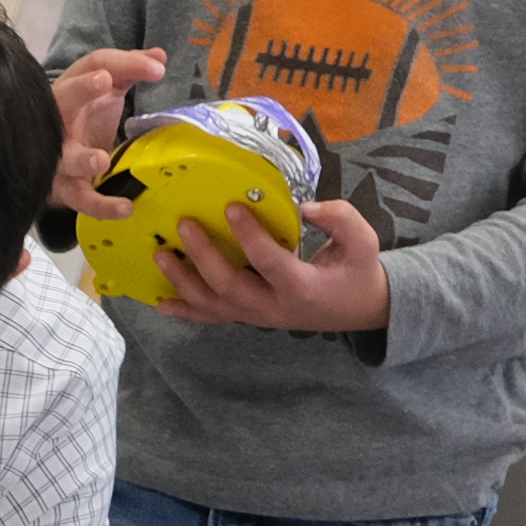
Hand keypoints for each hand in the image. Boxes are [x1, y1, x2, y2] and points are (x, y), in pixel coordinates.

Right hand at [50, 46, 164, 215]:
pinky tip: (125, 207)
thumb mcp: (107, 92)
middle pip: (62, 99)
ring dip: (80, 159)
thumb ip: (130, 71)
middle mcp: (58, 118)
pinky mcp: (63, 188)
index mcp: (72, 89)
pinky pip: (79, 198)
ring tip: (100, 162)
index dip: (123, 63)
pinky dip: (101, 205)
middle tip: (104, 81)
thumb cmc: (84, 117)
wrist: (54, 160)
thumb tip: (160, 56)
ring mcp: (57, 155)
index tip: (157, 68)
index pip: (93, 65)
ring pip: (63, 157)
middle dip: (80, 90)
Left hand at [153, 197, 389, 332]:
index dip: (249, 236)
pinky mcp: (250, 318)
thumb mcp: (364, 242)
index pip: (269, 262)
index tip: (231, 207)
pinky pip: (213, 317)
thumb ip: (341, 219)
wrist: (359, 310)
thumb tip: (306, 207)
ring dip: (184, 282)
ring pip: (214, 305)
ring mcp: (257, 316)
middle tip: (184, 225)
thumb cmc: (357, 271)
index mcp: (301, 287)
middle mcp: (273, 307)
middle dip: (203, 256)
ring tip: (161, 255)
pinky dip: (187, 311)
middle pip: (229, 286)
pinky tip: (161, 303)